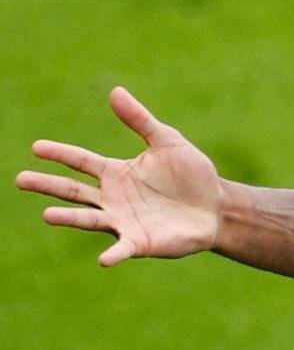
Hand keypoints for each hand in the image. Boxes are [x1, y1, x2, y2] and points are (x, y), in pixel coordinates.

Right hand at [16, 87, 221, 265]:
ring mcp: (123, 221)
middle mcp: (112, 198)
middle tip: (20, 179)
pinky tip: (103, 259)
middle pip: (74, 191)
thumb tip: (115, 91)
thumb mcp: (167, 141)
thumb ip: (140, 120)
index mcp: (117, 173)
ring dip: (69, 218)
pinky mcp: (140, 242)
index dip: (60, 154)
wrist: (216, 205)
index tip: (36, 147)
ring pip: (89, 219)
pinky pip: (122, 249)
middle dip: (48, 185)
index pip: (81, 161)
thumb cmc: (191, 174)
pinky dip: (112, 254)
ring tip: (47, 214)